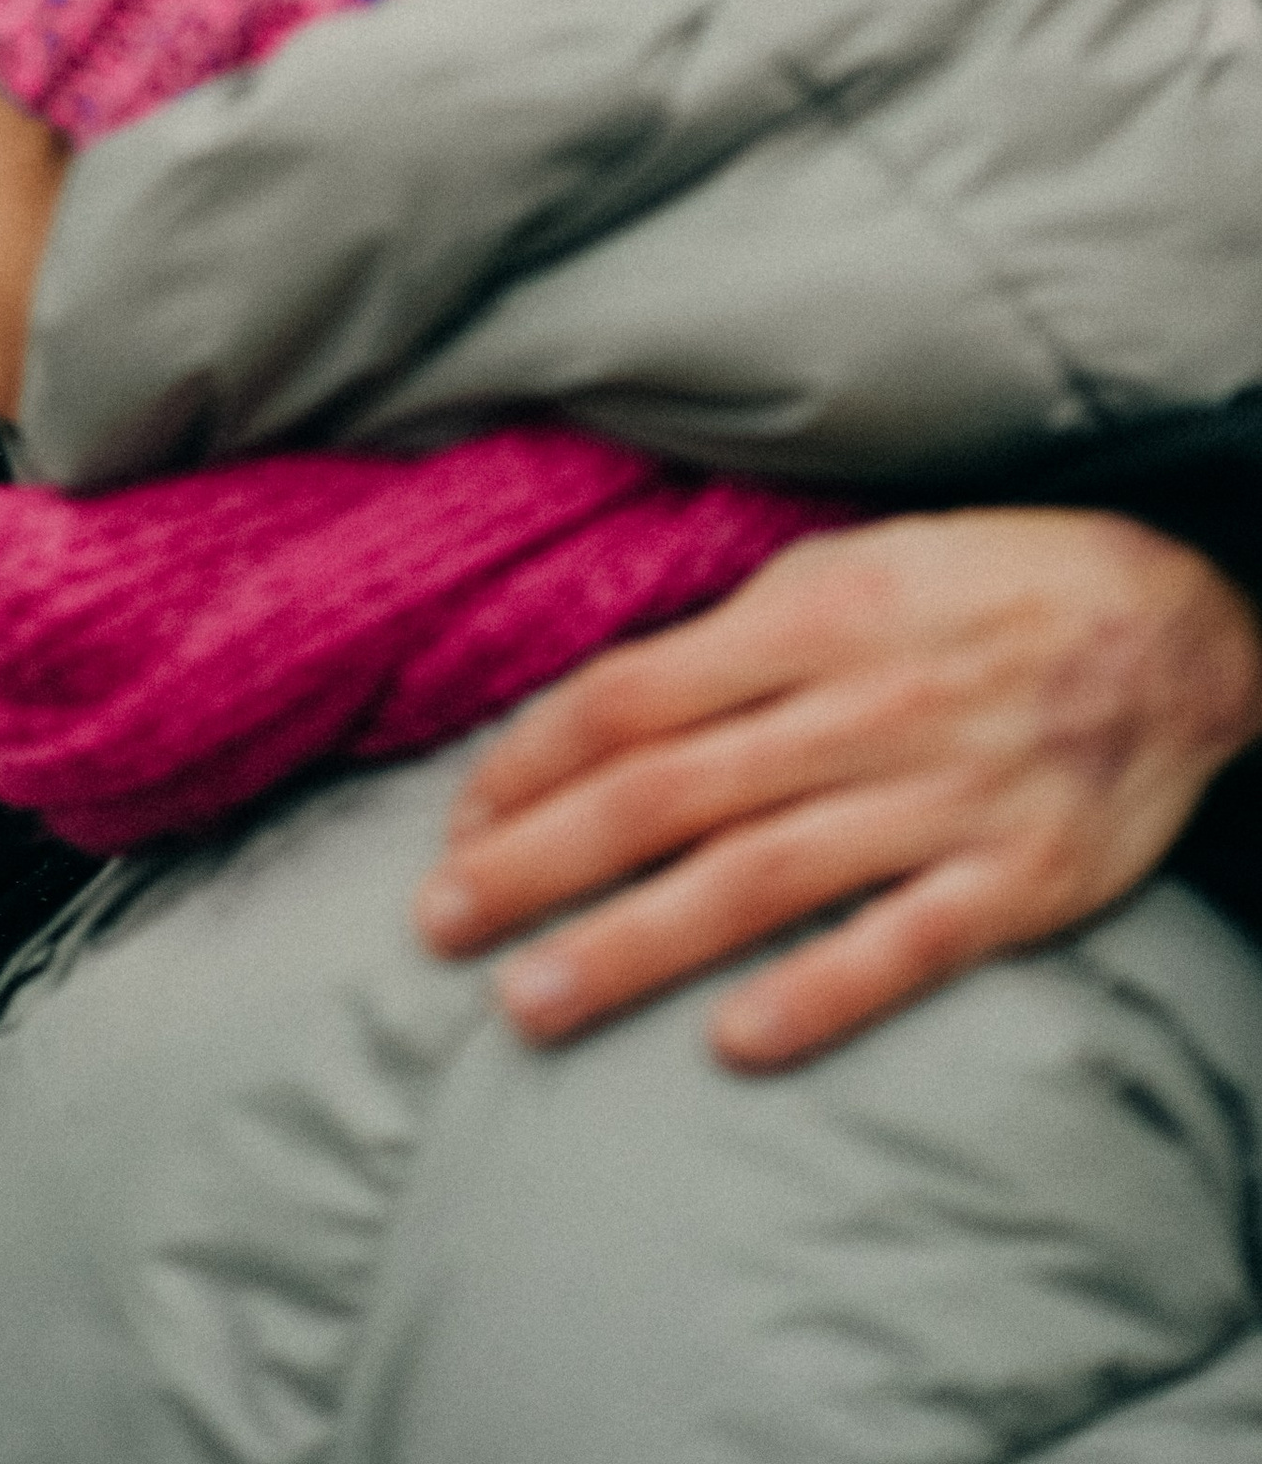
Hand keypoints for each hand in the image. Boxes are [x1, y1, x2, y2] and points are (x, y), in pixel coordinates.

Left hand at [412, 508, 1261, 1069]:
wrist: (1176, 623)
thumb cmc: (981, 589)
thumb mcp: (848, 568)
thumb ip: (734, 642)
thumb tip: (604, 707)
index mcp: (807, 619)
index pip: (631, 696)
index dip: (532, 762)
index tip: (456, 822)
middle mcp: (858, 709)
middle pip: (663, 793)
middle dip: (535, 860)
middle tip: (434, 922)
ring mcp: (936, 800)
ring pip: (754, 879)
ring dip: (630, 944)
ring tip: (526, 1002)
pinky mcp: (1017, 881)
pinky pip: (904, 946)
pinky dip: (817, 993)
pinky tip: (733, 1042)